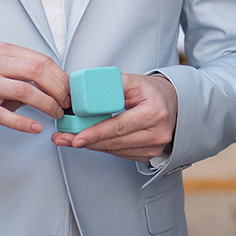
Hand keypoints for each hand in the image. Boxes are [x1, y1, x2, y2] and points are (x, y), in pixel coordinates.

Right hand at [0, 42, 69, 142]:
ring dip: (46, 105)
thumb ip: (28, 75)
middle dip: (58, 89)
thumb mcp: (4, 73)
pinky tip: (36, 128)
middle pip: (36, 72)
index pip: (40, 60)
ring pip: (24, 91)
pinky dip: (25, 123)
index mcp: (3, 52)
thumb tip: (61, 84)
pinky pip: (6, 116)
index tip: (70, 91)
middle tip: (66, 103)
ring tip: (55, 114)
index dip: (61, 77)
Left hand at [52, 73, 177, 161]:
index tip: (75, 137)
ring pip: (115, 150)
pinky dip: (103, 147)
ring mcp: (154, 147)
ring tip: (68, 139)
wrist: (173, 103)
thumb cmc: (152, 91)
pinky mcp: (149, 154)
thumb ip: (111, 84)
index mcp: (154, 113)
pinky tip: (90, 141)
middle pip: (114, 142)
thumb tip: (85, 91)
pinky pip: (120, 153)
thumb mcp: (134, 81)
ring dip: (91, 146)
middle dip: (85, 141)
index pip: (119, 126)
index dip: (96, 133)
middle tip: (62, 138)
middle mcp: (157, 133)